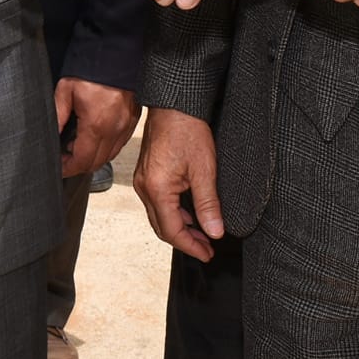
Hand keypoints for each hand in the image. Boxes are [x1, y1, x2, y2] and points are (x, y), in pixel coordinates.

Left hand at [56, 78, 139, 177]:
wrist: (115, 52)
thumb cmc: (90, 69)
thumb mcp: (65, 90)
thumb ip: (58, 116)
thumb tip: (51, 135)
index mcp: (96, 125)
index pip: (83, 161)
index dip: (68, 168)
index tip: (59, 166)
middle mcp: (115, 130)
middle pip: (97, 163)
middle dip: (79, 165)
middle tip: (65, 157)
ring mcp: (126, 126)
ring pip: (110, 156)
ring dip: (93, 157)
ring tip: (77, 146)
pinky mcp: (133, 120)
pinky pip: (119, 144)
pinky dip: (106, 147)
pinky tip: (94, 137)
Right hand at [134, 107, 223, 262]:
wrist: (174, 105)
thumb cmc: (188, 131)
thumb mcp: (205, 170)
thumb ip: (208, 204)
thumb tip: (215, 232)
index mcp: (157, 188)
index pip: (172, 230)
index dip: (191, 246)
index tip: (208, 254)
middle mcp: (144, 187)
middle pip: (162, 227)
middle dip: (185, 241)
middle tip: (207, 248)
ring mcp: (142, 180)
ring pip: (158, 216)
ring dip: (179, 227)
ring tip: (202, 234)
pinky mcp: (147, 173)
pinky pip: (157, 202)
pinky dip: (173, 213)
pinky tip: (190, 213)